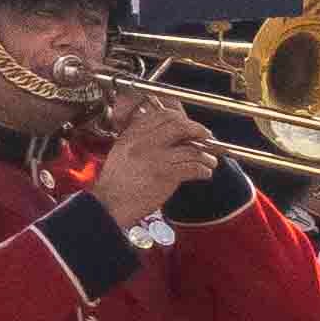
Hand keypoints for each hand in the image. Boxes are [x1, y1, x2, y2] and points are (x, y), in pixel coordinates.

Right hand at [90, 93, 215, 227]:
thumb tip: (171, 132)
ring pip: (190, 149)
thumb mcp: (123, 151)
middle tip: (206, 137)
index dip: (182, 118)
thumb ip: (143, 138)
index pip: (163, 115)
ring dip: (205, 156)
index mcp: (132, 135)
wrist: (109, 205)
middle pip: (179, 125)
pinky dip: (203, 170)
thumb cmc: (118, 182)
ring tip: (210, 161)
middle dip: (197, 130)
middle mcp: (143, 142)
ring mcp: (155, 158)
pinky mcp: (165, 174)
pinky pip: (192, 167)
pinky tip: (205, 174)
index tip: (191, 126)